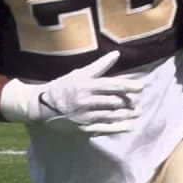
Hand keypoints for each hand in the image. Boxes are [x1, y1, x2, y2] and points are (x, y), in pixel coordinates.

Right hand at [0, 52, 143, 134]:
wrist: (41, 106)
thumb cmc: (63, 86)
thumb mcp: (79, 73)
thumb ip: (100, 66)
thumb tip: (116, 54)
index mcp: (87, 85)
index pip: (113, 85)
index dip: (129, 86)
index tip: (141, 87)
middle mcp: (87, 100)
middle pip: (114, 101)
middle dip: (129, 102)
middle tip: (139, 102)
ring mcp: (86, 115)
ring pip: (112, 115)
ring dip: (128, 114)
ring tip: (138, 112)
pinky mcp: (84, 128)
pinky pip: (105, 128)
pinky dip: (119, 128)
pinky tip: (130, 126)